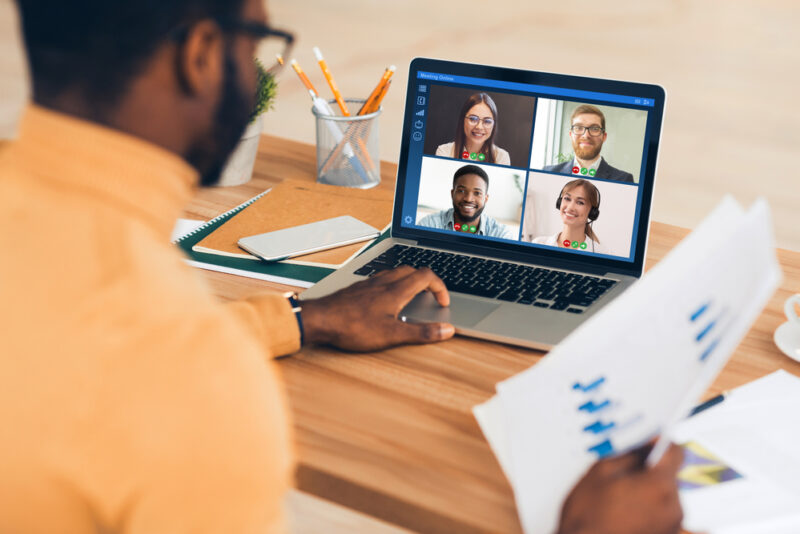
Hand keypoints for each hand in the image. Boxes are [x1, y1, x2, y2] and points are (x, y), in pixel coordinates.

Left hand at [300, 266, 454, 351]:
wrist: (320, 319)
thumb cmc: (352, 327)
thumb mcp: (392, 335)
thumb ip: (421, 333)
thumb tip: (446, 330)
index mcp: (396, 291)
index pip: (427, 277)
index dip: (440, 288)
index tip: (443, 302)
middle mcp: (383, 282)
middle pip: (412, 270)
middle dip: (426, 281)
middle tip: (431, 297)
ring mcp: (369, 283)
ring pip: (395, 272)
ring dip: (409, 280)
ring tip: (412, 296)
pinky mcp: (358, 288)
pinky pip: (380, 278)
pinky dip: (391, 284)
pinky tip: (386, 299)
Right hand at [557, 443, 683, 533]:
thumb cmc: (587, 516)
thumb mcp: (601, 472)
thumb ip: (629, 454)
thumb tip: (645, 446)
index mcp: (659, 486)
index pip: (675, 453)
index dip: (661, 444)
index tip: (650, 444)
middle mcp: (673, 507)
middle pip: (668, 476)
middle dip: (649, 473)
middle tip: (622, 479)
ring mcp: (672, 526)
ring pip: (664, 496)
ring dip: (648, 494)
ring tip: (619, 502)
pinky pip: (661, 515)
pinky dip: (647, 512)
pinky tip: (625, 515)